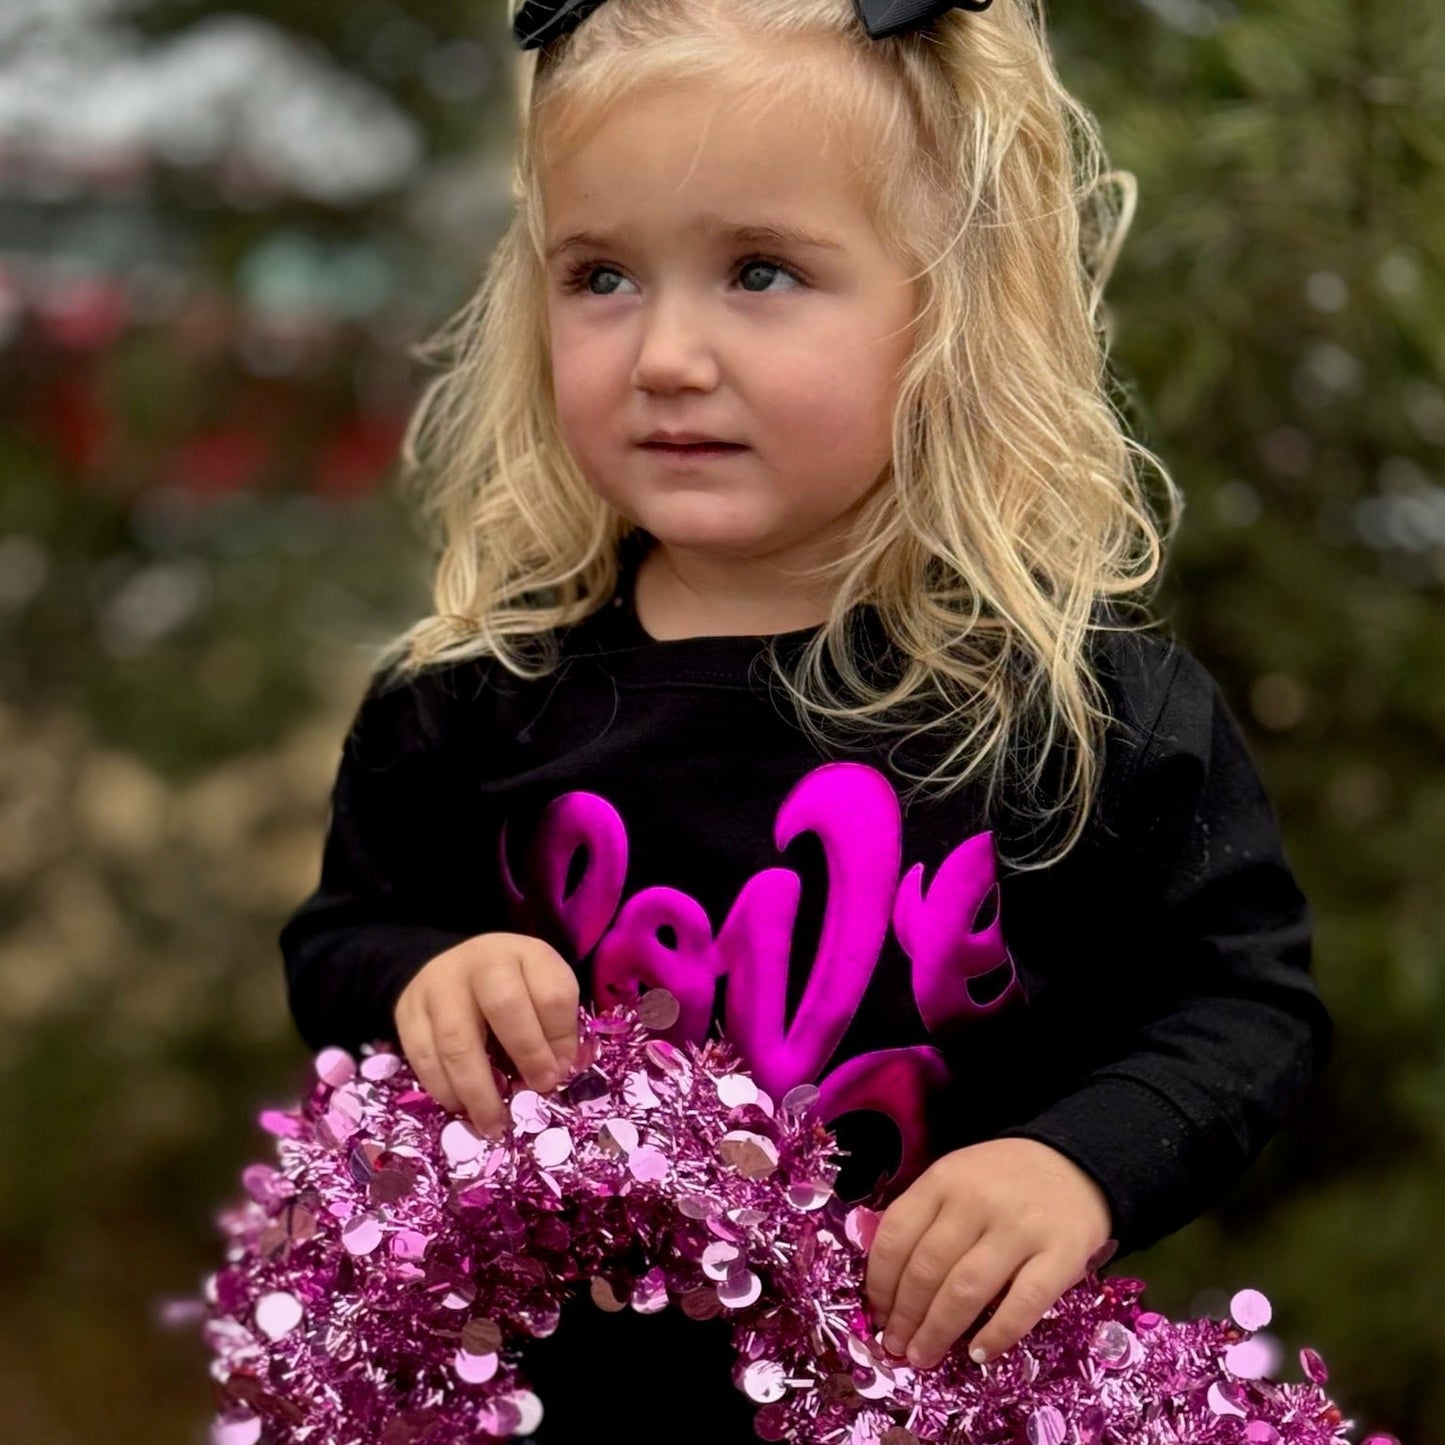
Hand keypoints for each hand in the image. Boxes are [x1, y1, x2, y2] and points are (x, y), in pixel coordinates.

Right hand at [393, 932, 580, 1139]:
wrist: (452, 966)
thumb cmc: (511, 985)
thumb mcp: (543, 988)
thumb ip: (557, 1025)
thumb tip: (558, 1072)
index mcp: (526, 954)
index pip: (552, 991)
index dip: (562, 1036)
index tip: (564, 1068)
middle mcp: (481, 963)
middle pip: (504, 1005)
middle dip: (526, 1053)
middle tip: (539, 1090)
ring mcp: (439, 986)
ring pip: (457, 1040)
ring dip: (479, 1089)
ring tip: (495, 1123)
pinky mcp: (408, 1013)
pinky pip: (423, 1057)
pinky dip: (443, 1089)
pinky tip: (460, 1108)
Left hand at [864, 1138, 1113, 1369]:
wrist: (1077, 1165)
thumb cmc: (1004, 1179)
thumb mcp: (956, 1178)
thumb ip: (925, 1216)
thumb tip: (887, 1281)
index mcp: (945, 1179)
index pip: (898, 1234)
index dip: (880, 1281)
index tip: (876, 1312)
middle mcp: (977, 1201)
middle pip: (928, 1268)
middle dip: (905, 1315)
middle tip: (895, 1345)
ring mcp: (1020, 1228)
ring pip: (966, 1290)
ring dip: (937, 1331)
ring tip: (922, 1356)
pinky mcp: (1061, 1255)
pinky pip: (1022, 1304)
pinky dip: (997, 1334)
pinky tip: (978, 1353)